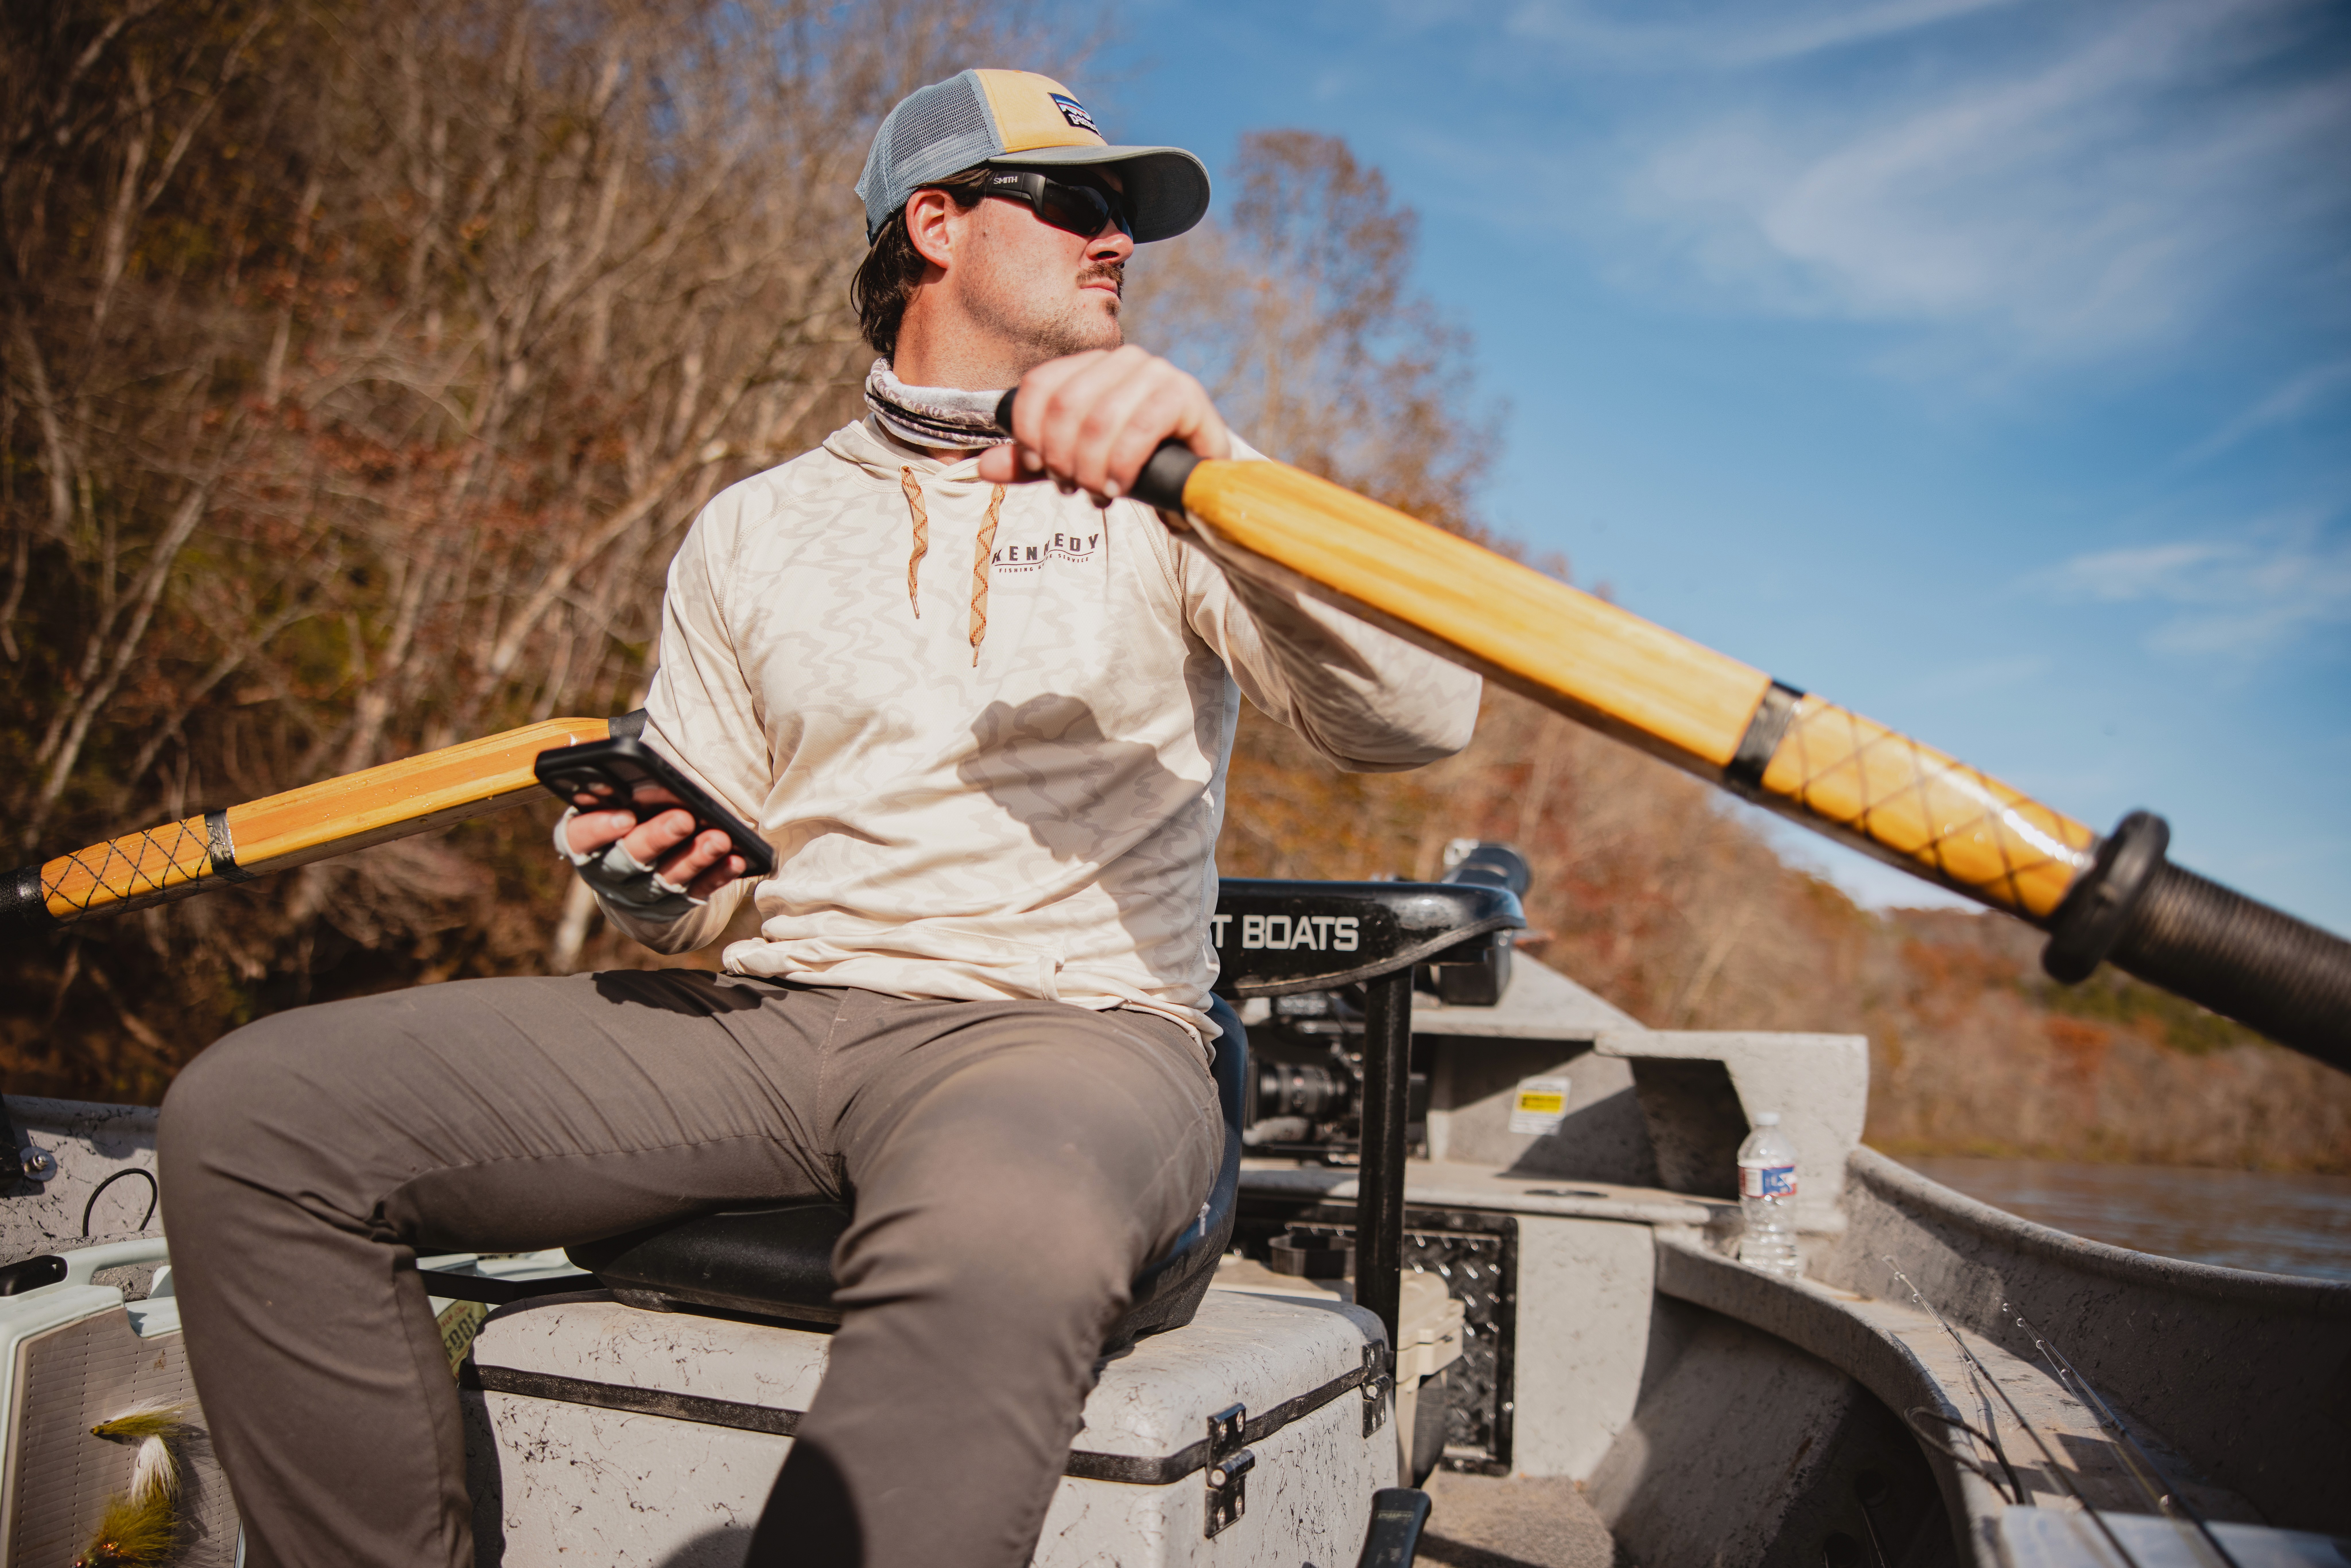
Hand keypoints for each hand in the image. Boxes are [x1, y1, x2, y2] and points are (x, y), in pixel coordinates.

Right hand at [563, 784, 744, 900]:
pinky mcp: (668, 908)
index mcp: (583, 841)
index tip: (627, 815)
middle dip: (657, 838)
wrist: (633, 870)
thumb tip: (635, 771)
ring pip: (665, 880)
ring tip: (721, 838)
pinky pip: (695, 893)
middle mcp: (606, 872)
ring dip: (695, 857)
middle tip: (684, 818)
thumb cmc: (626, 817)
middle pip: (629, 859)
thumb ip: (617, 790)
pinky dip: (716, 876)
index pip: (580, 837)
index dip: (600, 828)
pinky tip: (735, 860)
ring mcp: (637, 895)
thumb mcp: (613, 803)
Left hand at [975, 346, 1230, 502]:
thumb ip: (1031, 463)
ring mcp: (1156, 372)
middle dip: (1061, 456)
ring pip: (1099, 418)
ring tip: (1096, 492)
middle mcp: (1122, 359)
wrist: (1194, 484)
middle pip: (1065, 404)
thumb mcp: (1073, 465)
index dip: (1028, 432)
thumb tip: (982, 465)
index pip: (1039, 385)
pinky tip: (1119, 487)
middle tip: (1071, 488)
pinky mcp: (1185, 394)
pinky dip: (1122, 464)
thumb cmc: (1132, 468)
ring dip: (1090, 466)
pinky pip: (1140, 426)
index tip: (1039, 468)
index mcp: (1090, 367)